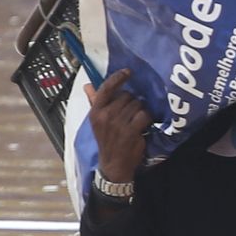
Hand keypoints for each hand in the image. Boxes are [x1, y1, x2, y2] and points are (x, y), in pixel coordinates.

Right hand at [84, 69, 151, 183]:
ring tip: (136, 121)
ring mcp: (118, 123)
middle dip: (133, 102)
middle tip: (131, 113)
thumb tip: (87, 85)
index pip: (106, 88)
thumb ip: (94, 101)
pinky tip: (143, 125)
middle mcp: (105, 115)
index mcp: (95, 111)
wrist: (113, 164)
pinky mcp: (131, 130)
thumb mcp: (97, 121)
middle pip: (128, 96)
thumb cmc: (107, 139)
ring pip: (138, 104)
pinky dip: (147, 119)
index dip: (118, 78)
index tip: (128, 71)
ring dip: (141, 111)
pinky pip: (145, 114)